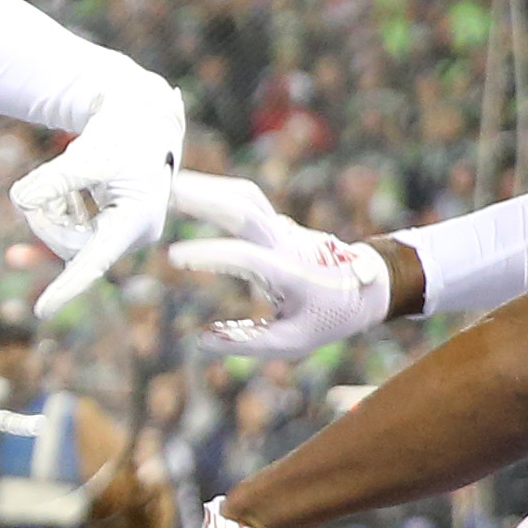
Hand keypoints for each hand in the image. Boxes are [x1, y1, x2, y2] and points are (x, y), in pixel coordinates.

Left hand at [13, 66, 187, 320]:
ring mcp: (119, 232)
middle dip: (45, 221)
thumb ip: (55, 179)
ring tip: (58, 177)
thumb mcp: (89, 153)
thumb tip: (19, 201)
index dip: (67, 287)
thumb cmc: (124, 132)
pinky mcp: (106, 226)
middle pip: (71, 247)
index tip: (42, 311)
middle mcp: (131, 234)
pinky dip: (52, 219)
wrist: (142, 116)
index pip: (94, 261)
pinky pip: (69, 235)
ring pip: (67, 240)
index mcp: (135, 221)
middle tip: (29, 190)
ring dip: (51, 214)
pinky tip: (19, 250)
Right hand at [163, 171, 394, 359]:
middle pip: (244, 209)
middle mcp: (284, 242)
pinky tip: (188, 191)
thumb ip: (248, 343)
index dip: (210, 254)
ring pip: (244, 196)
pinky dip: (215, 191)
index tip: (174, 257)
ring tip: (169, 184)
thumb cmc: (327, 318)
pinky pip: (243, 200)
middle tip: (165, 192)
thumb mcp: (294, 342)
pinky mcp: (273, 224)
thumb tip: (201, 340)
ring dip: (208, 186)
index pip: (245, 257)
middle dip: (204, 198)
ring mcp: (280, 228)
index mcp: (289, 271)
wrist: (363, 287)